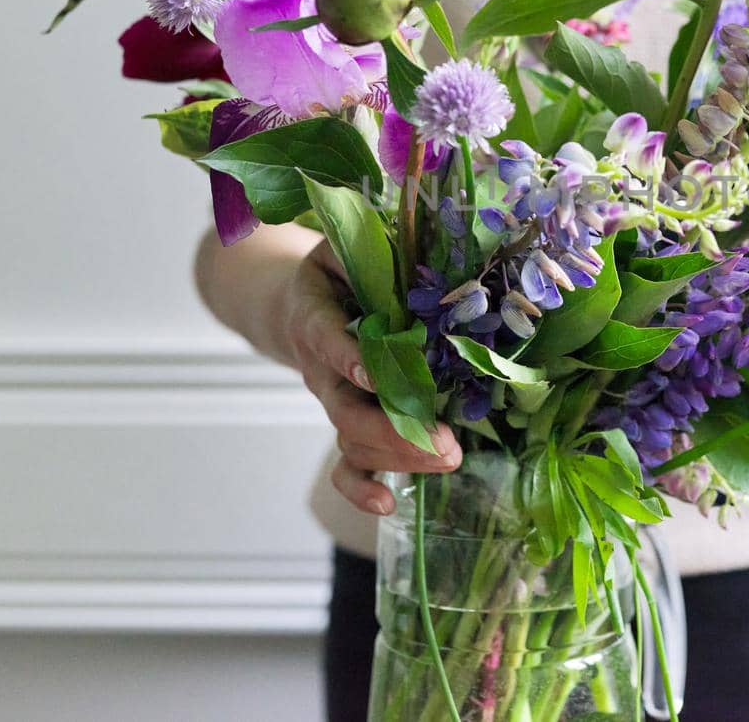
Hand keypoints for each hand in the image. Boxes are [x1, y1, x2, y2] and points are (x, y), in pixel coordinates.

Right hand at [278, 239, 461, 514]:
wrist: (299, 301)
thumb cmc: (337, 269)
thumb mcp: (346, 246)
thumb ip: (375, 250)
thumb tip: (428, 241)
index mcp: (316, 316)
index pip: (327, 339)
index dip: (348, 357)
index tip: (373, 372)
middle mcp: (322, 368)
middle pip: (347, 409)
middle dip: (396, 431)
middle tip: (446, 444)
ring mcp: (334, 400)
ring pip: (354, 440)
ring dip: (399, 458)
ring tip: (448, 459)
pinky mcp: (346, 422)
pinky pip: (346, 464)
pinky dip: (362, 489)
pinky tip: (390, 506)